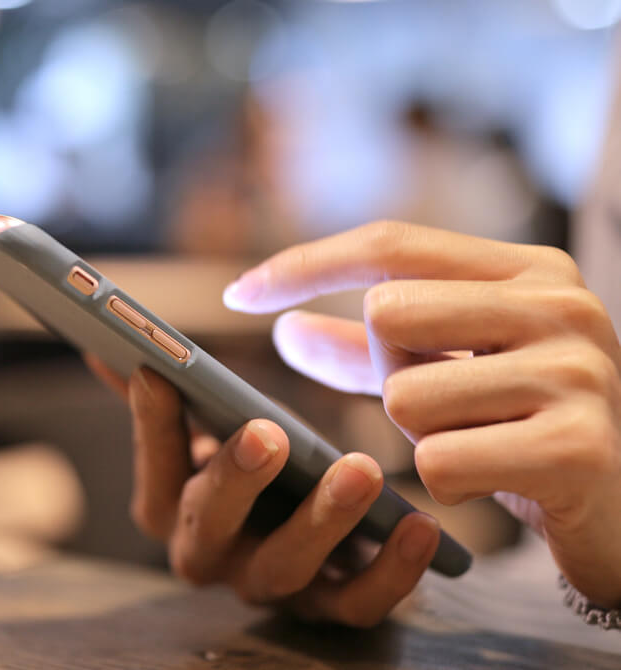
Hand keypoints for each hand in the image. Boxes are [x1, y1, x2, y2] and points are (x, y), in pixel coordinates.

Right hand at [85, 354, 441, 626]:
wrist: (317, 541)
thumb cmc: (256, 472)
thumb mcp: (208, 433)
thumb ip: (170, 397)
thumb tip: (107, 346)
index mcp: (171, 506)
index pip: (153, 466)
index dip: (152, 424)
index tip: (158, 371)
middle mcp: (210, 554)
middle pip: (208, 526)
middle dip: (233, 479)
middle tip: (265, 432)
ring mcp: (270, 586)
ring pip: (285, 567)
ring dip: (322, 521)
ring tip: (362, 469)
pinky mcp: (331, 608)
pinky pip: (359, 605)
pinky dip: (391, 572)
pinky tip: (422, 524)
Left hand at [224, 221, 620, 605]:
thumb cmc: (521, 430)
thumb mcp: (446, 372)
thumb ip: (366, 349)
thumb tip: (281, 328)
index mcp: (530, 269)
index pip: (390, 244)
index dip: (305, 264)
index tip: (237, 294)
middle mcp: (562, 305)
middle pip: (388, 314)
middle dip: (387, 372)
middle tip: (443, 405)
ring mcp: (578, 374)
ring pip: (405, 397)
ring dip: (419, 437)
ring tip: (480, 444)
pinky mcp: (577, 449)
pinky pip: (439, 464)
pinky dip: (447, 485)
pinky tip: (496, 482)